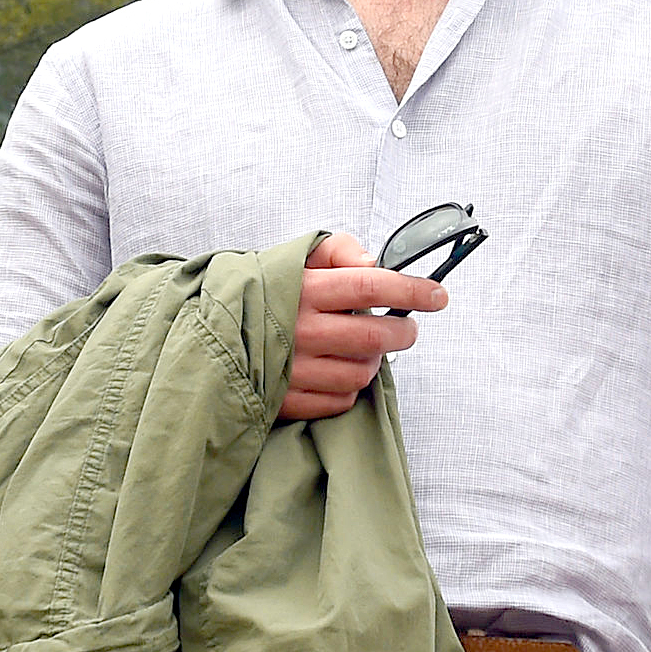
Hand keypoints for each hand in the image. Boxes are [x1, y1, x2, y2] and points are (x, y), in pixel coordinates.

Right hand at [281, 232, 449, 420]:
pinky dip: (349, 386)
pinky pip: (341, 399)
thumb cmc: (265, 293)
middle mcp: (299, 329)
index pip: (370, 286)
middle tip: (406, 328)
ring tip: (364, 349)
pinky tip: (338, 369)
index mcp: (303, 288)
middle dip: (403, 331)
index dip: (411, 291)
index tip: (437, 295)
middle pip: (374, 335)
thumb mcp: (297, 258)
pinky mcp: (287, 400)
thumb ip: (338, 250)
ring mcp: (293, 369)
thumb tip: (373, 262)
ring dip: (374, 360)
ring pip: (362, 371)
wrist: (214, 333)